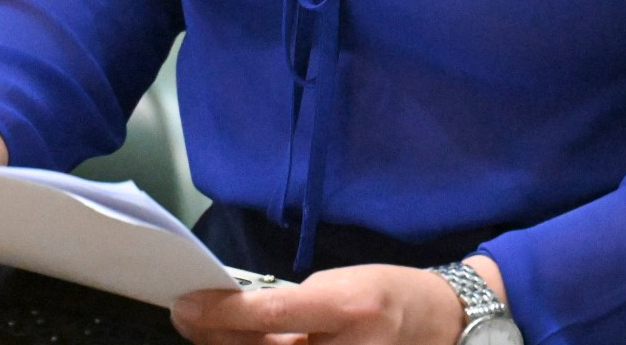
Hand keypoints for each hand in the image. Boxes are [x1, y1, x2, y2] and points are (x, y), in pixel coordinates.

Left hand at [171, 259, 494, 343]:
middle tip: (190, 318)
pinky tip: (244, 344)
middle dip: (218, 338)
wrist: (439, 324)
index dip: (220, 313)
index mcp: (347, 309)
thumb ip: (286, 305)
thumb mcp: (336, 285)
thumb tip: (229, 317)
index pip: (269, 314)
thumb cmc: (384, 296)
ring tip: (213, 331)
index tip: (186, 304)